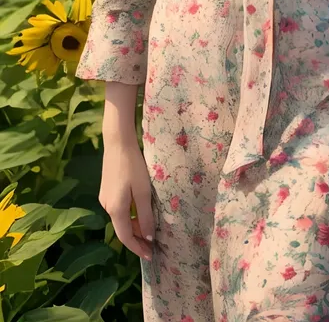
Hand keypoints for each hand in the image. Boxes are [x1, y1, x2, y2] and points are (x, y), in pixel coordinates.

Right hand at [99, 140, 154, 259]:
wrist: (117, 143)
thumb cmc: (133, 166)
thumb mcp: (143, 192)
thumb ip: (145, 216)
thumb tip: (147, 237)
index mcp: (115, 209)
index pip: (126, 237)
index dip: (137, 248)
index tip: (150, 256)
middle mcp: (106, 207)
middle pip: (122, 229)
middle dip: (137, 239)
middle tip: (153, 245)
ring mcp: (104, 198)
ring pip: (121, 219)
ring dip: (134, 226)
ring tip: (149, 228)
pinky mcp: (106, 191)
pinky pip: (119, 210)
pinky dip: (129, 215)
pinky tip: (140, 212)